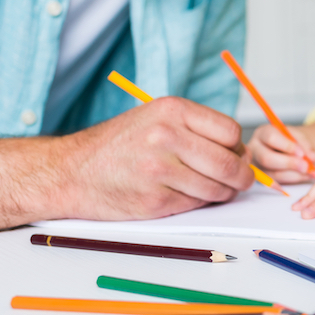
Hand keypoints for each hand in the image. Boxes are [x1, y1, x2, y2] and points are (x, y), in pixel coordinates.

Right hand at [57, 96, 253, 220]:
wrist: (72, 171)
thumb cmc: (119, 144)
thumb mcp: (156, 117)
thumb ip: (197, 128)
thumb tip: (241, 151)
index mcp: (172, 110)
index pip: (230, 132)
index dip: (238, 147)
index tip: (236, 154)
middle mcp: (166, 137)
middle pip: (229, 163)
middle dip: (242, 175)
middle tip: (243, 180)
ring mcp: (160, 170)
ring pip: (217, 187)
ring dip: (224, 192)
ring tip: (217, 188)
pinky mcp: (155, 200)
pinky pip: (196, 204)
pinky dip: (200, 202)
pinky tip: (189, 195)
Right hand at [248, 124, 314, 183]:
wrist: (289, 148)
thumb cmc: (290, 140)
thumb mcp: (298, 136)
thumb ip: (305, 145)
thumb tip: (312, 158)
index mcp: (263, 133)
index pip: (271, 138)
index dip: (287, 146)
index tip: (301, 153)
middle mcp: (255, 149)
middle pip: (267, 158)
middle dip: (289, 163)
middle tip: (306, 166)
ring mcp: (258, 166)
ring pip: (273, 174)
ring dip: (295, 174)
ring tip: (311, 171)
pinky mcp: (264, 179)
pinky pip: (279, 182)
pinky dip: (295, 179)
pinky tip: (306, 175)